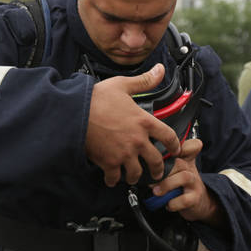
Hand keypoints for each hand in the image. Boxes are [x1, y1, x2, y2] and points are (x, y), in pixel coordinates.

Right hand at [86, 64, 181, 186]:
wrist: (74, 112)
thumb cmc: (96, 98)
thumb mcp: (123, 85)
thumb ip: (144, 81)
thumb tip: (160, 70)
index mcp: (144, 121)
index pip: (168, 136)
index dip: (175, 145)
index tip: (175, 150)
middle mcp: (137, 140)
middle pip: (156, 161)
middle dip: (158, 169)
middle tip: (157, 172)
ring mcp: (124, 153)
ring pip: (136, 173)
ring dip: (135, 176)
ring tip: (133, 176)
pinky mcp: (108, 162)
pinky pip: (115, 177)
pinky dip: (114, 180)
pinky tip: (112, 178)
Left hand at [151, 139, 224, 225]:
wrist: (198, 202)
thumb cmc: (180, 183)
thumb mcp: (173, 170)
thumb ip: (160, 164)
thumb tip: (144, 164)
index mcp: (186, 160)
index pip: (192, 145)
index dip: (183, 146)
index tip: (166, 153)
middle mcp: (191, 169)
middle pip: (180, 162)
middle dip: (163, 171)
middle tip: (151, 180)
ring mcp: (194, 183)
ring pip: (184, 177)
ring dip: (166, 185)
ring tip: (156, 192)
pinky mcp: (195, 198)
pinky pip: (184, 199)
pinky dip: (173, 203)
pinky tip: (168, 204)